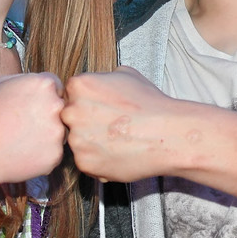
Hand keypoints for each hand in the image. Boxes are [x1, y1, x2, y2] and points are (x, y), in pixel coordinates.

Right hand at [0, 72, 66, 184]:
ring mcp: (58, 132)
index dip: (42, 96)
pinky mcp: (56, 155)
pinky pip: (54, 151)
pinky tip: (23, 151)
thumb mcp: (2, 84)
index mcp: (44, 85)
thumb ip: (28, 80)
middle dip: (48, 114)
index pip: (56, 86)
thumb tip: (43, 81)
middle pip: (61, 108)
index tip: (29, 105)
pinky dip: (42, 153)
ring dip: (47, 134)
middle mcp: (56, 106)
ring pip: (60, 131)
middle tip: (25, 124)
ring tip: (21, 138)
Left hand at [62, 66, 188, 181]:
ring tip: (117, 140)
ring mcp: (76, 139)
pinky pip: (86, 160)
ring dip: (91, 142)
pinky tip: (118, 153)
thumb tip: (97, 83)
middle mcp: (71, 111)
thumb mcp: (126, 75)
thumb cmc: (150, 104)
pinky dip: (99, 159)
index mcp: (79, 86)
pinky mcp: (84, 163)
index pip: (70, 93)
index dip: (87, 101)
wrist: (167, 135)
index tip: (102, 107)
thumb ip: (102, 79)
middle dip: (85, 121)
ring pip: (77, 140)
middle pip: (69, 117)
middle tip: (109, 125)